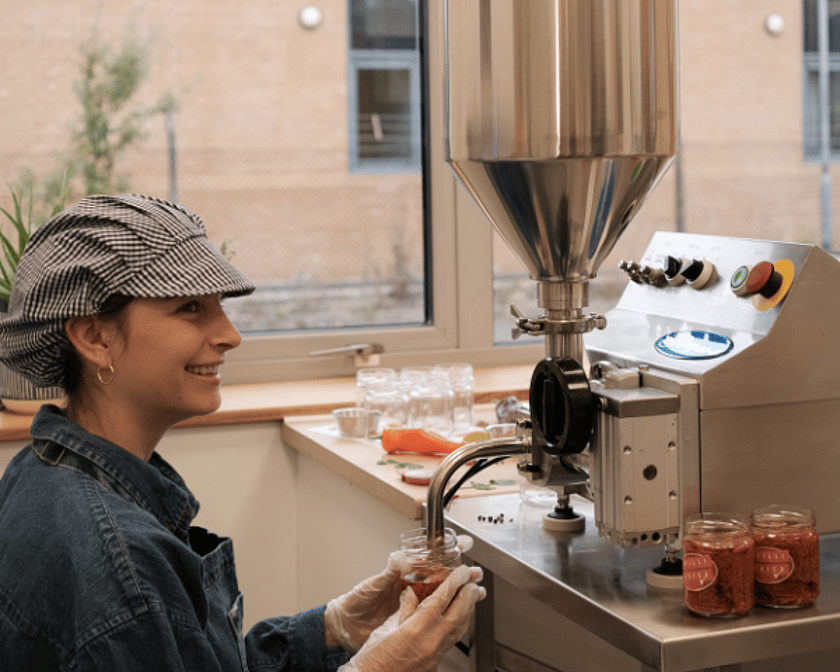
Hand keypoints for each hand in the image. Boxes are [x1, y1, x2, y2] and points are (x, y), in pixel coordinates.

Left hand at [325, 535, 473, 652]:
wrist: (348, 625)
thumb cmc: (357, 601)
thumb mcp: (373, 585)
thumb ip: (388, 572)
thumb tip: (399, 557)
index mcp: (404, 572)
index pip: (430, 557)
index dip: (447, 549)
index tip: (463, 543)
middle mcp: (412, 584)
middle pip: (442, 575)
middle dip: (461, 571)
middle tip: (476, 571)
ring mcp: (414, 601)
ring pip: (443, 593)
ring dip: (460, 590)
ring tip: (477, 589)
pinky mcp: (413, 616)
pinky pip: (436, 611)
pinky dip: (451, 609)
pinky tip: (463, 610)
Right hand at [337, 563, 485, 671]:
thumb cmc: (371, 660)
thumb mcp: (385, 627)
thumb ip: (404, 609)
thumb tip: (412, 593)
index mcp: (417, 628)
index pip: (442, 599)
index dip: (454, 582)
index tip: (462, 572)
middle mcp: (430, 643)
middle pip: (458, 613)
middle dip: (468, 595)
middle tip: (473, 582)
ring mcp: (434, 656)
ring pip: (458, 629)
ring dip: (466, 611)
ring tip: (470, 598)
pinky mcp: (433, 666)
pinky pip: (451, 641)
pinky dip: (457, 627)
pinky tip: (456, 621)